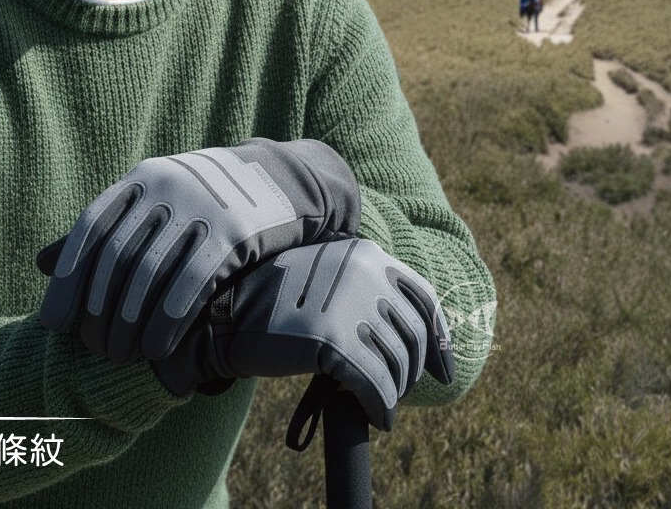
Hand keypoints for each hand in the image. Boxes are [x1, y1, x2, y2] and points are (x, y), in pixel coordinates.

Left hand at [38, 138, 360, 361]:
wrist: (284, 181)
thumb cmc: (208, 201)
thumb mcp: (156, 201)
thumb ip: (106, 231)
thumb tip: (40, 263)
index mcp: (143, 177)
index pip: (91, 229)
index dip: (69, 279)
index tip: (55, 323)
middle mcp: (168, 187)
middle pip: (118, 257)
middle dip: (100, 310)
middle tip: (96, 350)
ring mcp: (203, 206)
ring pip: (151, 273)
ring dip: (130, 323)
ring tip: (122, 357)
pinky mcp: (236, 231)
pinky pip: (192, 283)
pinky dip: (168, 320)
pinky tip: (157, 348)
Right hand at [153, 237, 453, 430]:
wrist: (226, 310)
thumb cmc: (275, 297)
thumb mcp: (325, 276)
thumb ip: (364, 289)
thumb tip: (410, 335)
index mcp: (365, 254)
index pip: (423, 298)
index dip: (439, 339)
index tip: (443, 369)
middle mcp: (363, 274)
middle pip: (412, 336)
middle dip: (410, 371)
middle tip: (393, 388)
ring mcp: (348, 306)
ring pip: (395, 364)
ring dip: (391, 391)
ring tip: (377, 401)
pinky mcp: (332, 342)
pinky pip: (374, 387)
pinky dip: (380, 408)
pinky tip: (374, 417)